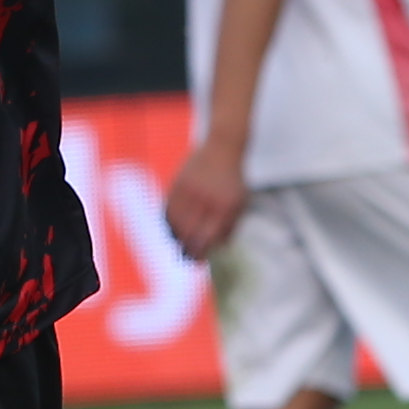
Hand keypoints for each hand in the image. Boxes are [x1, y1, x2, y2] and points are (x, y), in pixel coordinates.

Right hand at [164, 135, 248, 260]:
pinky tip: (172, 227)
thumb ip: (230, 227)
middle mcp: (207, 199)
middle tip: (185, 256)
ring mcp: (191, 190)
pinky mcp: (178, 183)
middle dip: (186, 249)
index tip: (197, 261)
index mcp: (226, 207)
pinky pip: (168, 209)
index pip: (208, 238)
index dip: (200, 253)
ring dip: (175, 236)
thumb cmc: (233, 181)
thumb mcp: (240, 203)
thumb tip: (218, 250)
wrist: (223, 147)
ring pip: (176, 222)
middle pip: (189, 233)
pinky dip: (168, 222)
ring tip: (179, 242)